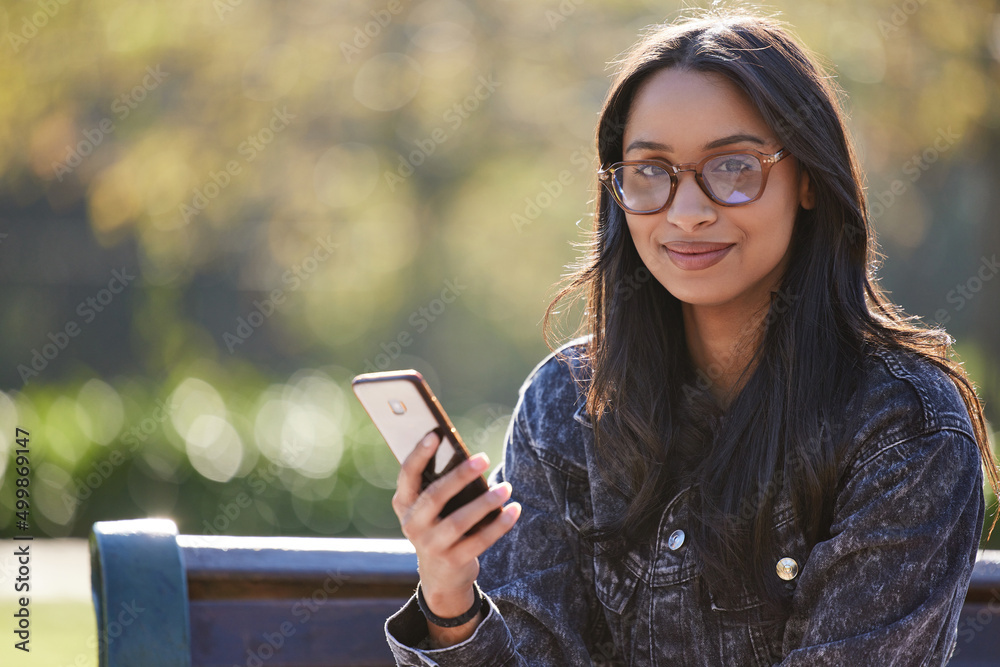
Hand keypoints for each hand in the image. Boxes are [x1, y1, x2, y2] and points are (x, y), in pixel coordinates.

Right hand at [391, 429, 520, 636]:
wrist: (440, 576)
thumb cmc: (438, 526)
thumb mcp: (430, 508)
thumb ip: (439, 484)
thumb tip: (469, 458)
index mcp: (404, 504)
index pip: (407, 474)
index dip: (419, 454)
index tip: (436, 434)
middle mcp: (412, 524)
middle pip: (435, 496)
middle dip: (460, 475)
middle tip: (484, 458)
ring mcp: (431, 546)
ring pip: (459, 522)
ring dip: (485, 502)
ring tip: (506, 487)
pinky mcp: (453, 561)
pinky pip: (479, 541)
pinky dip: (499, 525)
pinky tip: (514, 510)